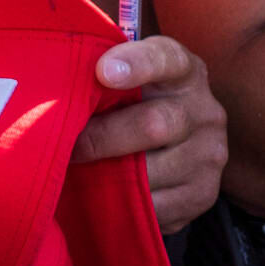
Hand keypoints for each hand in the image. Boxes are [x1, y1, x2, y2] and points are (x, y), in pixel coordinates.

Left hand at [77, 33, 229, 232]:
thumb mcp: (124, 78)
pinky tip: (108, 192)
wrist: (174, 143)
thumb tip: (54, 81)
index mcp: (183, 70)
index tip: (103, 72)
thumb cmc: (132, 102)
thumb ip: (100, 75)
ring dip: (111, 174)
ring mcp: (210, 154)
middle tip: (69, 146)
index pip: (165, 60)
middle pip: (154, 125)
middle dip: (103, 138)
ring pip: (154, 172)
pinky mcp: (204, 193)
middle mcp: (204, 110)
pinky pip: (158, 206)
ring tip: (84, 170)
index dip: (136, 64)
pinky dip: (126, 202)